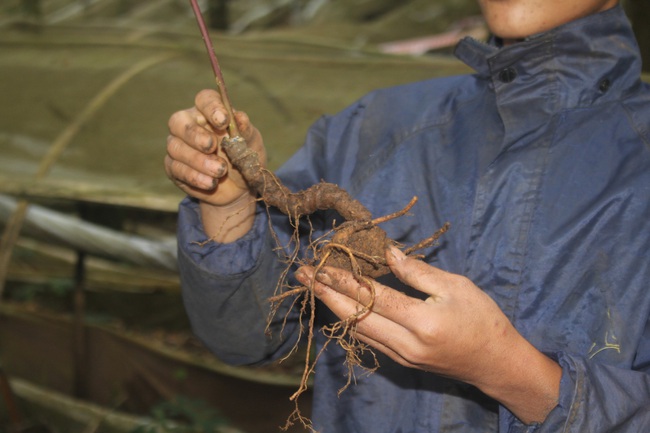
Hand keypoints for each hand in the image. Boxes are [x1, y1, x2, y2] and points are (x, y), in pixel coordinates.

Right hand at [165, 89, 265, 240]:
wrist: (239, 187)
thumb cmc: (244, 157)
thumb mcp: (251, 144)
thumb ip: (246, 131)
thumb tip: (240, 117)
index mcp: (209, 113)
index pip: (204, 100)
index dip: (211, 108)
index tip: (224, 121)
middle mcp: (189, 125)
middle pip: (179, 121)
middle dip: (195, 134)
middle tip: (212, 146)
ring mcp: (178, 146)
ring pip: (176, 148)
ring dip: (198, 160)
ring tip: (220, 171)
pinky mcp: (174, 167)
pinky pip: (176, 169)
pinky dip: (195, 176)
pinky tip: (211, 183)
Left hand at [295, 246, 560, 423]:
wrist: (496, 364)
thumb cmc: (482, 319)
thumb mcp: (455, 287)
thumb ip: (418, 272)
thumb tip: (386, 253)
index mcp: (422, 321)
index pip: (373, 297)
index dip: (344, 279)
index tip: (321, 265)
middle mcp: (405, 343)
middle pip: (355, 316)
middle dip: (326, 293)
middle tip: (303, 275)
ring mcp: (401, 356)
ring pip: (357, 330)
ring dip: (333, 307)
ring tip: (313, 287)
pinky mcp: (401, 361)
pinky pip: (368, 340)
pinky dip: (349, 321)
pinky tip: (337, 307)